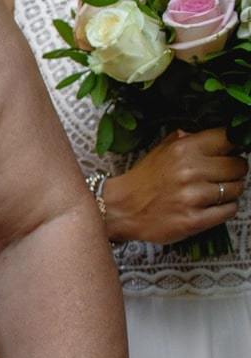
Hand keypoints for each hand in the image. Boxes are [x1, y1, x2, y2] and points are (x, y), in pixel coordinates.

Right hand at [103, 128, 245, 244]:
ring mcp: (192, 197)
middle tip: (220, 176)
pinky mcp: (193, 220)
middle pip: (239, 166)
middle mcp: (189, 171)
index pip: (229, 138)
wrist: (118, 210)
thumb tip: (218, 136)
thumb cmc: (142, 181)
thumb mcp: (161, 151)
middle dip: (233, 171)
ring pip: (237, 188)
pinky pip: (229, 210)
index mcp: (183, 149)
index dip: (233, 147)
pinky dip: (225, 209)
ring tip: (213, 193)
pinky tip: (211, 207)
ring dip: (229, 191)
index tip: (230, 152)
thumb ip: (188, 139)